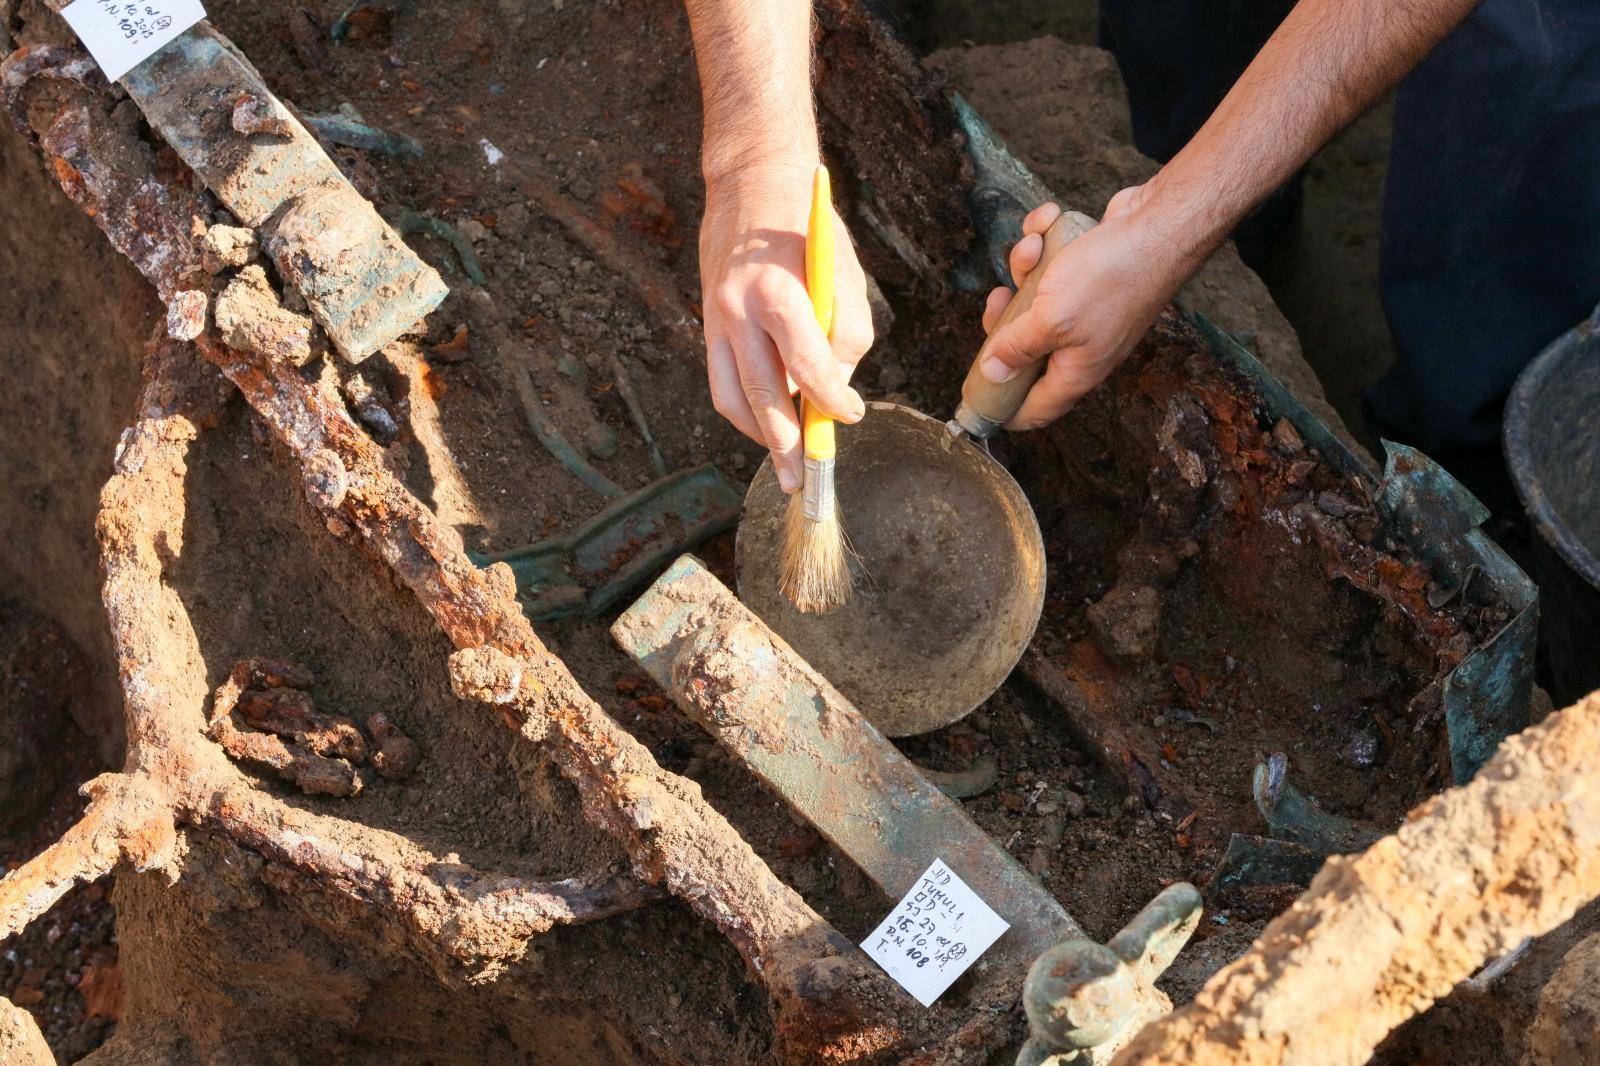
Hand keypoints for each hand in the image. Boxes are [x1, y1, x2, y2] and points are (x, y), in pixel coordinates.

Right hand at [699, 162, 871, 491]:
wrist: (750, 187)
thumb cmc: (808, 232)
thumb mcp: (842, 274)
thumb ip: (845, 334)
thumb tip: (835, 391)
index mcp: (778, 293)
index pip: (808, 367)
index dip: (833, 401)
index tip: (851, 415)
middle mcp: (739, 311)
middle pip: (764, 396)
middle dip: (788, 445)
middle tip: (806, 478)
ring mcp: (717, 321)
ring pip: (734, 399)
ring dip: (760, 438)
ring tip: (785, 465)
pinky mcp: (708, 326)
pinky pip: (720, 384)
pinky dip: (743, 413)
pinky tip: (767, 428)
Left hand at [979, 191, 1193, 429]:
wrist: (1160, 224)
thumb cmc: (1113, 275)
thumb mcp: (1052, 318)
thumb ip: (1018, 347)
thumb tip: (992, 374)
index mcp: (1076, 371)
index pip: (1034, 410)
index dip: (1003, 406)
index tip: (976, 393)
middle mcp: (1082, 347)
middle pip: (1023, 349)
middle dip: (1005, 319)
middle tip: (1000, 298)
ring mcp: (1086, 311)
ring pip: (1034, 299)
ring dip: (1025, 267)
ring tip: (1035, 246)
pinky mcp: (1088, 276)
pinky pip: (1051, 265)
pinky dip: (1044, 241)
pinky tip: (1049, 222)